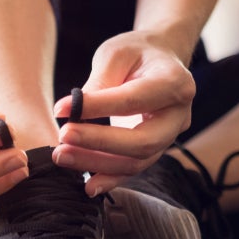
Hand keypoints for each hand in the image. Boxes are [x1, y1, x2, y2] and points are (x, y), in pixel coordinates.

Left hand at [51, 31, 195, 195]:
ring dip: (96, 164)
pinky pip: (133, 170)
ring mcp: (169, 137)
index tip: (60, 109)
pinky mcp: (155, 150)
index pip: (133, 100)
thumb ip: (99, 81)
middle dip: (98, 143)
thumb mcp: (116, 53)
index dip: (96, 107)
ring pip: (137, 162)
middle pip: (142, 142)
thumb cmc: (136, 53)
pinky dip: (109, 179)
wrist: (159, 61)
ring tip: (61, 156)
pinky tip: (87, 185)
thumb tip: (72, 111)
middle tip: (62, 138)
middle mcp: (179, 115)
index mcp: (175, 82)